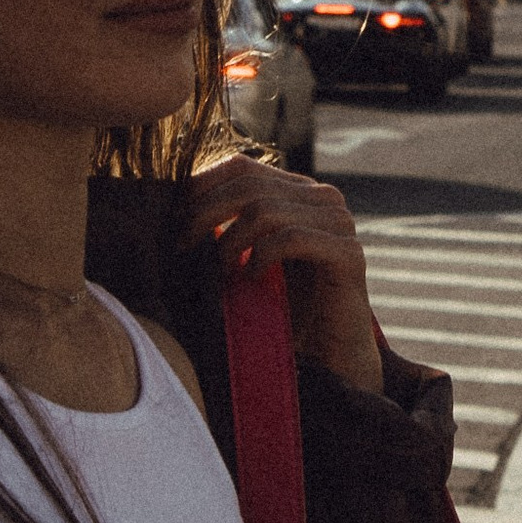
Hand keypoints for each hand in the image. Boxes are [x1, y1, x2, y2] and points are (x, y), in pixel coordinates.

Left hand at [182, 156, 383, 395]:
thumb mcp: (247, 255)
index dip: (202, 186)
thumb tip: (173, 204)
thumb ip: (226, 225)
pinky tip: (249, 277)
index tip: (173, 219)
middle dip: (206, 213)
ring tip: (219, 270)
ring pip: (266, 209)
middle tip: (182, 245)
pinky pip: (291, 238)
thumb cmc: (280, 308)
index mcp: (297, 190)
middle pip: (249, 184)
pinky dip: (260, 256)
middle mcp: (323, 198)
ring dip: (231, 241)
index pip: (241, 166)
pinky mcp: (348, 254)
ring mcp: (340, 223)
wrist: (327, 356)